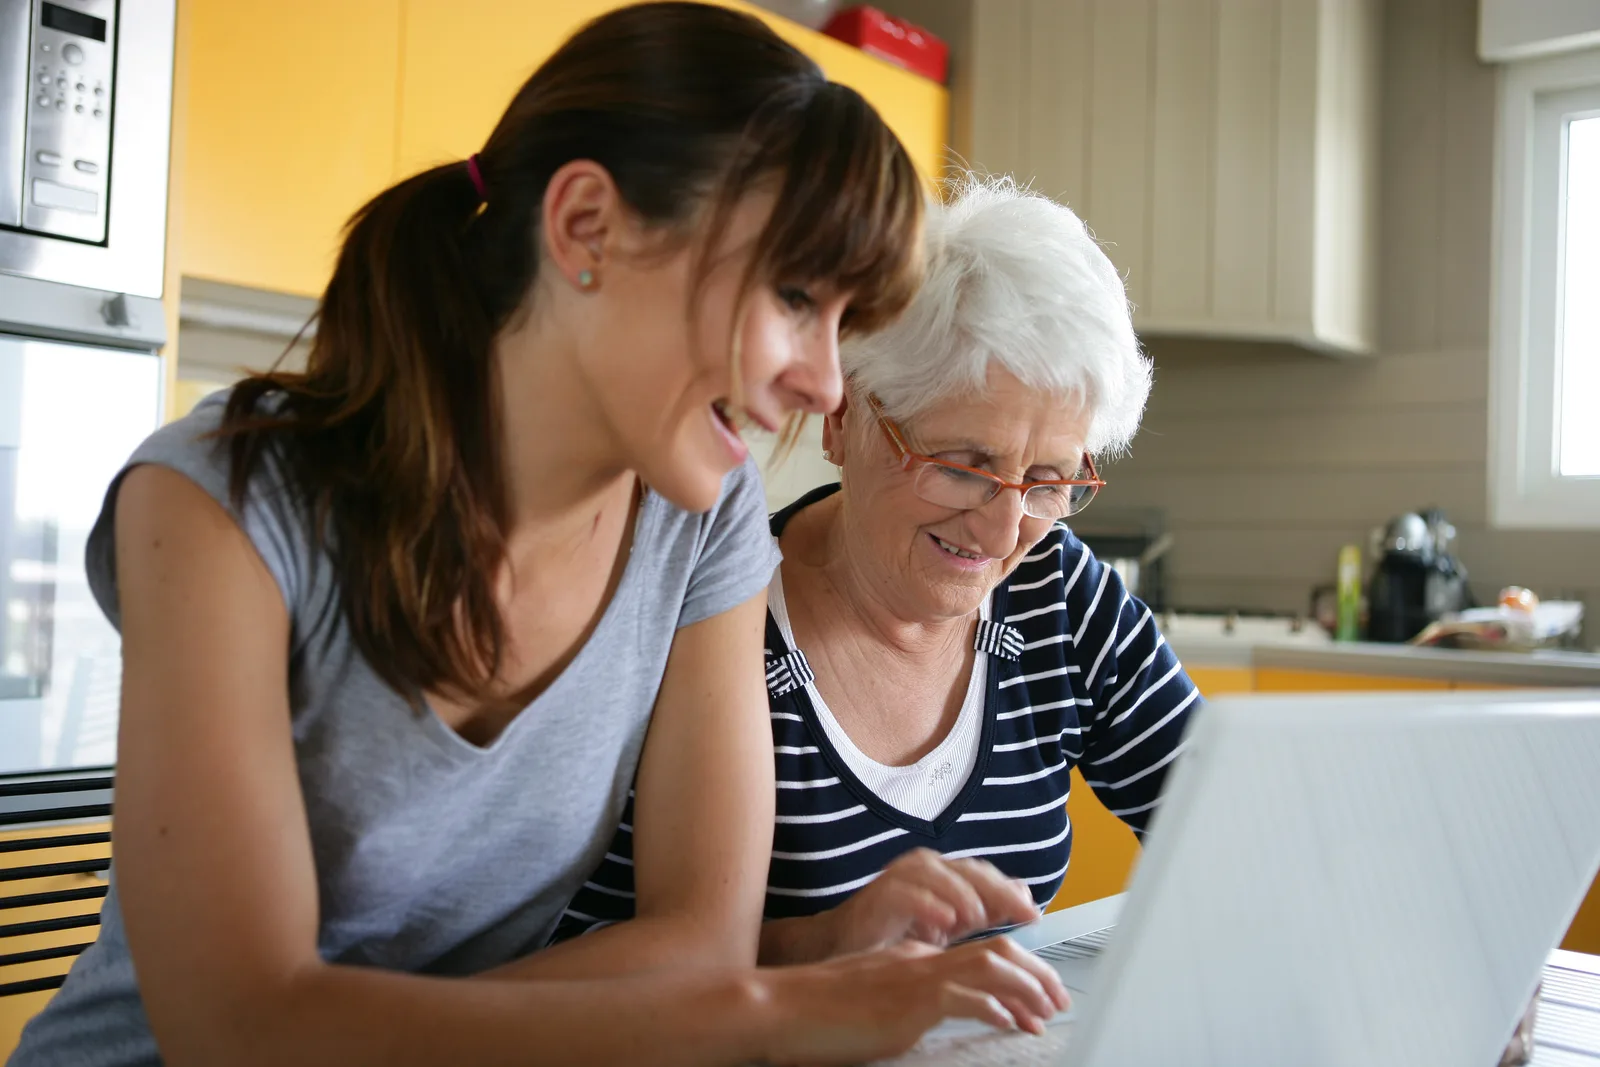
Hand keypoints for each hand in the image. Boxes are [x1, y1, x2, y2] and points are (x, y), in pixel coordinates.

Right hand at [759, 936, 1071, 1066]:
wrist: (783, 1009)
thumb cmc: (820, 1015)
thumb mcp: (876, 1003)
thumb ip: (909, 1004)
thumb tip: (938, 1016)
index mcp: (913, 957)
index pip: (978, 954)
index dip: (1017, 975)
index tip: (1037, 1001)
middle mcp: (920, 958)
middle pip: (995, 950)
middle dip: (1036, 973)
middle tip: (1059, 1000)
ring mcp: (916, 975)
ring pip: (991, 964)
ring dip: (1028, 986)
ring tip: (1047, 1010)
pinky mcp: (909, 999)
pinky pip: (965, 993)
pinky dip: (994, 1005)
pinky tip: (1009, 1022)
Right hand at [823, 849, 1040, 955]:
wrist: (847, 948)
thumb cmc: (897, 934)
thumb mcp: (950, 924)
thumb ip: (984, 910)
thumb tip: (1023, 899)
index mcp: (943, 874)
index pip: (984, 875)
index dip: (1010, 892)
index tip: (1035, 914)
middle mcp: (924, 868)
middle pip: (967, 870)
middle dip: (997, 892)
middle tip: (1019, 914)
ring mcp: (900, 878)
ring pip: (939, 875)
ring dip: (962, 896)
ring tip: (979, 919)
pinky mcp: (879, 895)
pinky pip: (906, 893)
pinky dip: (928, 906)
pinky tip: (944, 923)